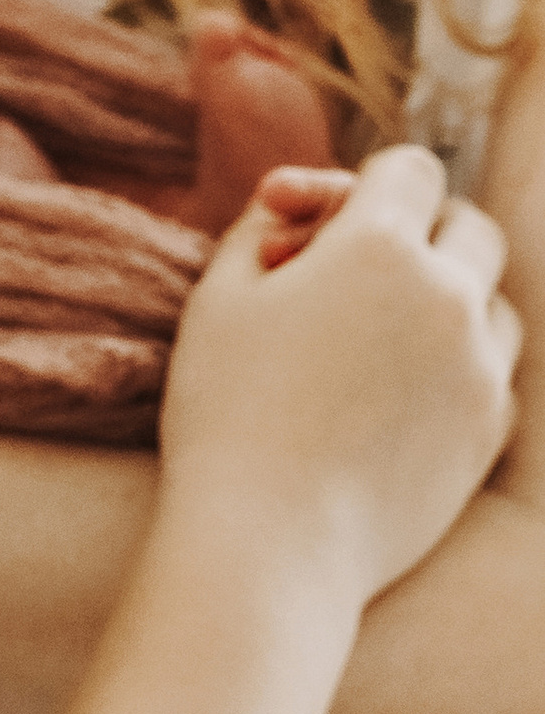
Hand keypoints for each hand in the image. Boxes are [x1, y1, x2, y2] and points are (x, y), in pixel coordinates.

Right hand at [162, 143, 518, 596]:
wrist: (270, 544)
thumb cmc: (225, 414)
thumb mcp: (219, 299)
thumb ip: (261, 227)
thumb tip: (297, 203)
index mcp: (379, 247)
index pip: (408, 169)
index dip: (358, 185)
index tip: (315, 224)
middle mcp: (449, 295)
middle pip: (468, 226)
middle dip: (419, 233)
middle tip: (355, 274)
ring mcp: (481, 366)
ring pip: (491, 300)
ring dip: (449, 299)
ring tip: (378, 339)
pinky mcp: (491, 430)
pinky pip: (494, 371)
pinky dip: (458, 367)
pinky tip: (395, 398)